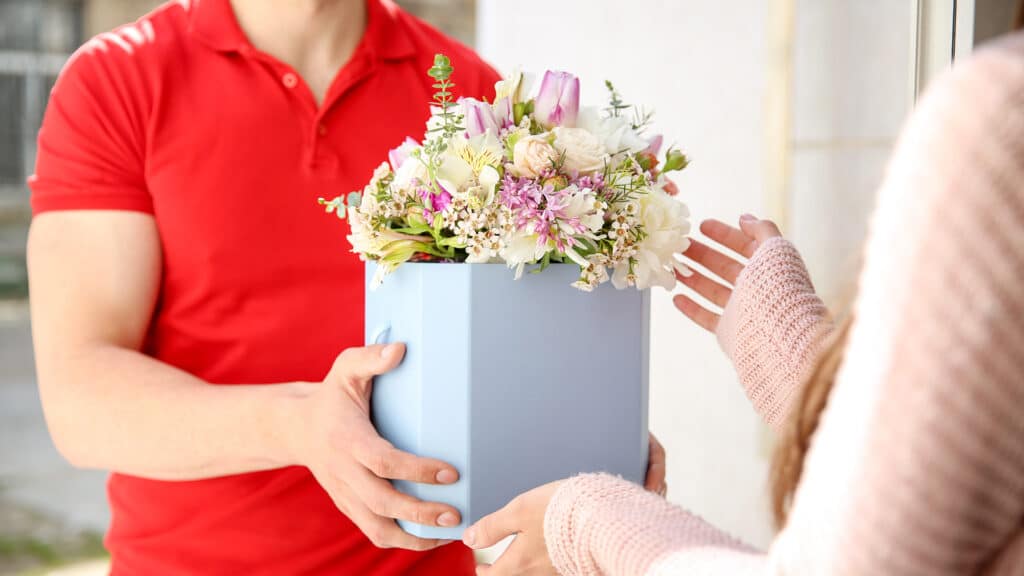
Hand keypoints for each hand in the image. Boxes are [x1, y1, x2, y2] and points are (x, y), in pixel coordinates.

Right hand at [291, 343, 461, 549]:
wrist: (295, 428)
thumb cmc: (332, 395)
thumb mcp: (346, 368)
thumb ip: (371, 357)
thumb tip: (401, 348)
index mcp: (347, 438)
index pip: (382, 461)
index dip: (416, 471)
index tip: (451, 473)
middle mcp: (343, 471)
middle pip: (382, 502)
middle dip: (420, 513)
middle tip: (456, 514)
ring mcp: (344, 493)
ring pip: (376, 528)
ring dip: (414, 538)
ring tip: (449, 533)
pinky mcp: (348, 506)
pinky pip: (374, 532)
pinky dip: (403, 541)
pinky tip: (432, 537)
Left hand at [462, 433, 664, 574]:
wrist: (606, 516)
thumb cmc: (561, 511)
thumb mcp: (519, 511)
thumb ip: (493, 527)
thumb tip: (469, 539)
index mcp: (521, 562)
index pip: (495, 574)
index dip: (484, 570)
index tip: (480, 566)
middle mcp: (540, 571)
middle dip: (503, 570)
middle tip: (494, 565)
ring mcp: (560, 569)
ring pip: (536, 572)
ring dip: (525, 564)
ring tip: (521, 553)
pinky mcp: (577, 563)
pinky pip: (556, 565)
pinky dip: (547, 559)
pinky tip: (551, 547)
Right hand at [674, 214, 781, 332]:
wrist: (779, 331)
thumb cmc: (780, 287)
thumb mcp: (776, 248)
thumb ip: (762, 229)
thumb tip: (745, 218)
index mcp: (768, 268)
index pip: (744, 246)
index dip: (725, 234)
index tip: (702, 225)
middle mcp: (755, 288)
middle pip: (724, 267)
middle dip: (703, 254)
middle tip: (681, 245)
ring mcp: (741, 309)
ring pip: (712, 290)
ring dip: (693, 277)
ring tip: (673, 266)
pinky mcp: (730, 329)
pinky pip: (707, 317)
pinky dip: (691, 308)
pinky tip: (677, 298)